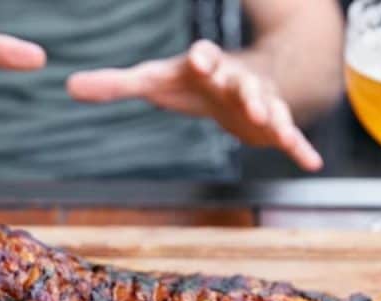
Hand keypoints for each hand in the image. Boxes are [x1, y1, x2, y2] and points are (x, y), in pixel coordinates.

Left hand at [67, 40, 322, 170]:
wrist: (237, 81)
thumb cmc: (190, 81)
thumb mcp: (155, 81)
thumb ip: (115, 84)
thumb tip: (68, 85)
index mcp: (206, 66)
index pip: (205, 56)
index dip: (203, 58)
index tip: (201, 60)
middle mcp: (235, 79)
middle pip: (240, 80)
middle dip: (242, 87)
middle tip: (243, 95)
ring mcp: (258, 100)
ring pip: (268, 105)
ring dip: (271, 114)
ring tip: (274, 125)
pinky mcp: (273, 123)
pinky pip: (289, 134)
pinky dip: (300, 147)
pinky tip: (312, 163)